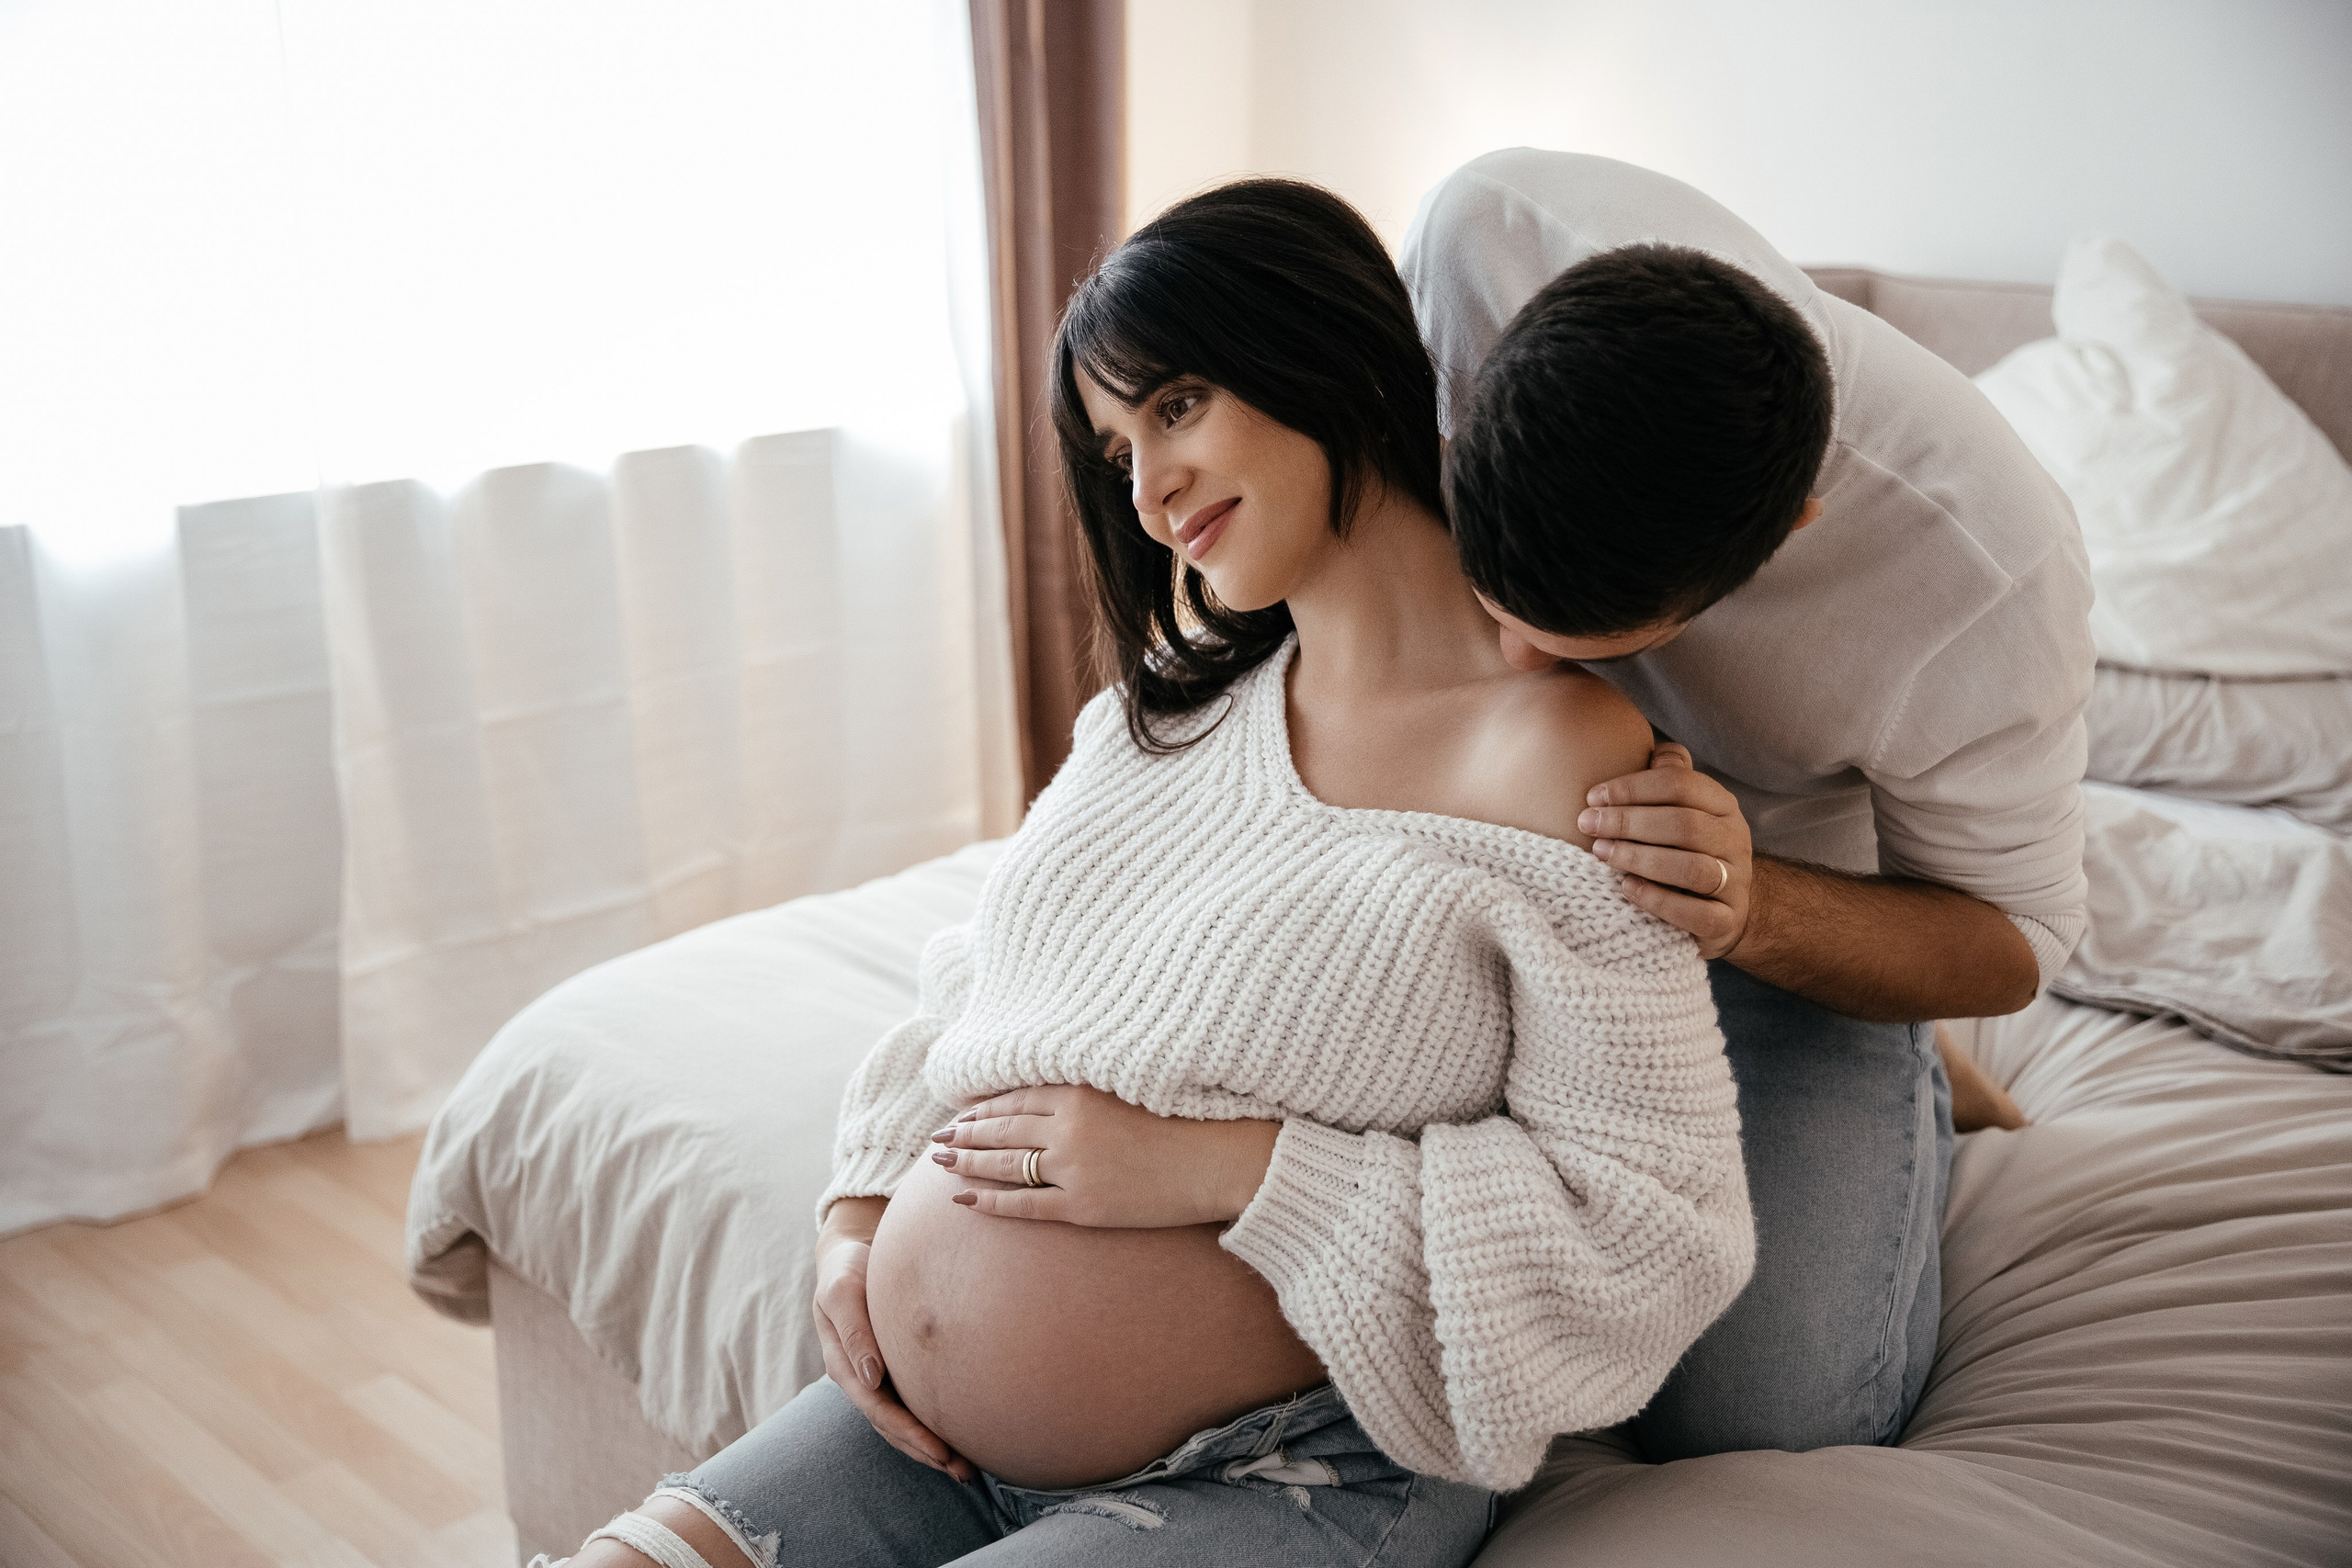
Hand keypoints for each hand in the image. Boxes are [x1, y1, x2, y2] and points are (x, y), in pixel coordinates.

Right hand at [811, 1199, 973, 1481]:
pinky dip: (932, 1425)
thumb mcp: (841, 1291)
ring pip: (903, 1423)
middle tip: (963, 1471)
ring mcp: (877, 1378)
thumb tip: (871, 1377)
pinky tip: (960, 1436)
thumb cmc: (847, 1269)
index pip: (880, 1411)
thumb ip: (853, 1329)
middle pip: (894, 1427)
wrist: (851, 1253)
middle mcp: (862, 1380)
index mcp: (845, 1367)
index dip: (909, 1434)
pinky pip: (913, 1404)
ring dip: (931, 1448)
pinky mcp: (894, 1370)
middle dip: (926, 1452)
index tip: (940, 1451)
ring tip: (966, 1469)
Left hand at [929, 1084, 1278, 1227]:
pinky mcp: (1084, 1205)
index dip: (985, 1105)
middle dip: (966, 1131)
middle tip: (939, 1136)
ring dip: (967, 1161)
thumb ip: (1091, 1091)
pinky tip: (963, 1198)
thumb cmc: (1186, 1120)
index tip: (962, 1109)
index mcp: (1081, 1092)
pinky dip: (990, 1201)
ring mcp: (1073, 1168)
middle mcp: (1069, 1127)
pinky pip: (1024, 1205)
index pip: (1016, 1097)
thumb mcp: (1132, 1089)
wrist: (1220, 1161)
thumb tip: (1058, 1092)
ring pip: (1004, 1164)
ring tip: (941, 1160)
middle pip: (1002, 1128)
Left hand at [1578, 742, 1753, 959]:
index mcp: (1722, 805)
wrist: (1724, 909)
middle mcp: (1735, 840)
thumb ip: (1668, 777)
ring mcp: (1736, 883)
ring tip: (1602, 854)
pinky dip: (1659, 900)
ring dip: (1640, 859)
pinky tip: (1627, 889)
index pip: (1681, 784)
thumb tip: (1649, 746)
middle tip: (1587, 824)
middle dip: (1629, 822)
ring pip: (1691, 868)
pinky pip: (1697, 913)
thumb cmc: (1685, 849)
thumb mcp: (1681, 808)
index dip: (1633, 787)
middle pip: (1684, 824)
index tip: (1592, 796)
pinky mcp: (1727, 922)